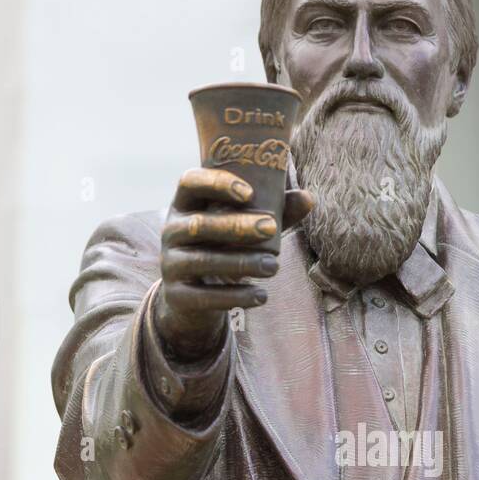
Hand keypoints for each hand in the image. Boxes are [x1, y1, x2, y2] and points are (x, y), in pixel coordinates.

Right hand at [156, 167, 312, 359]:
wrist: (193, 298)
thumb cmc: (224, 249)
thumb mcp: (245, 227)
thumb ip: (273, 212)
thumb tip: (308, 198)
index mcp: (185, 205)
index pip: (190, 181)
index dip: (216, 183)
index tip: (249, 192)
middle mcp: (171, 231)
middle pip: (200, 224)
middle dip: (237, 226)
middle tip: (271, 228)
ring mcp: (170, 264)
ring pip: (204, 262)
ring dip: (242, 263)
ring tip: (274, 267)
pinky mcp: (177, 295)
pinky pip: (205, 296)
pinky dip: (235, 296)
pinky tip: (261, 296)